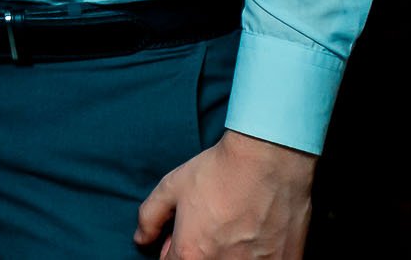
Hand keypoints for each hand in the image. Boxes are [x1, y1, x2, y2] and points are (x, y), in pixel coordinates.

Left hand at [136, 129, 315, 258]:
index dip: (173, 251)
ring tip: (237, 230)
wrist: (269, 160)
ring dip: (230, 254)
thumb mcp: (171, 188)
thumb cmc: (220, 171)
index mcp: (191, 254)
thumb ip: (150, 217)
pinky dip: (258, 255)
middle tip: (211, 231)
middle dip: (200, 254)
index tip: (181, 238)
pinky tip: (258, 234)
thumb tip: (141, 239)